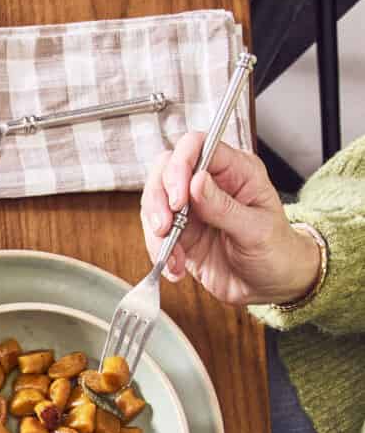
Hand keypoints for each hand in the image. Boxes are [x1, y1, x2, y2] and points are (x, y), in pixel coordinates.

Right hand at [141, 133, 324, 305]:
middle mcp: (210, 183)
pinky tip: (175, 266)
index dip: (180, 165)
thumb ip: (224, 206)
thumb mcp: (257, 230)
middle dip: (159, 197)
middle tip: (164, 225)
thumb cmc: (276, 252)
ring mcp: (192, 207)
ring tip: (172, 254)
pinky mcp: (180, 232)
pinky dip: (158, 251)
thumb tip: (196, 182)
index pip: (197, 146)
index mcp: (237, 170)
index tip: (178, 197)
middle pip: (166, 169)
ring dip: (155, 228)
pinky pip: (155, 233)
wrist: (271, 286)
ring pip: (154, 200)